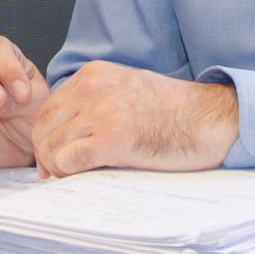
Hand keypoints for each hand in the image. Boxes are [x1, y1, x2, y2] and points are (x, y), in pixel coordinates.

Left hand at [27, 62, 239, 176]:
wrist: (211, 119)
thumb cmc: (177, 112)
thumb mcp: (129, 90)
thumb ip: (98, 102)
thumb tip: (70, 133)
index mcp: (94, 74)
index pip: (48, 107)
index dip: (48, 136)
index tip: (57, 157)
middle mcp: (92, 88)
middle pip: (43, 127)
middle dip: (46, 154)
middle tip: (57, 174)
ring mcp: (101, 112)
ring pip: (51, 146)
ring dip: (58, 168)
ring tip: (75, 178)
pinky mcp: (112, 138)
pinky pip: (68, 161)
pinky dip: (69, 174)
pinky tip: (84, 179)